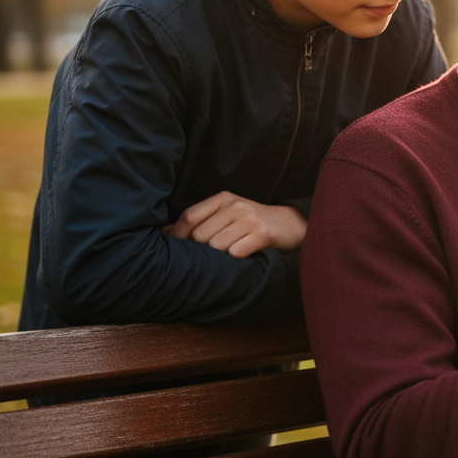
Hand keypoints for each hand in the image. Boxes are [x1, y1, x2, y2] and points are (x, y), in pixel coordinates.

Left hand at [162, 191, 306, 258]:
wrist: (292, 224)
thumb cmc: (253, 222)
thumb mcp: (226, 215)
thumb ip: (198, 221)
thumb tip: (164, 233)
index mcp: (223, 198)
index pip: (189, 216)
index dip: (179, 236)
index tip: (178, 249)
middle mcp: (235, 205)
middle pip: (200, 235)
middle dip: (202, 250)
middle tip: (212, 255)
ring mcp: (250, 219)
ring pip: (216, 247)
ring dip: (220, 256)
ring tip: (231, 254)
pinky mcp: (263, 234)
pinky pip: (235, 253)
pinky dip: (236, 259)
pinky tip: (244, 256)